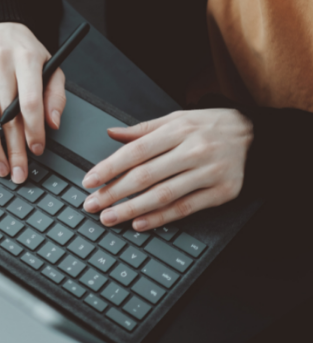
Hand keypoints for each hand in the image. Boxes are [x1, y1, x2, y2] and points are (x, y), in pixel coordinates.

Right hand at [0, 22, 65, 182]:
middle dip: (13, 148)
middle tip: (18, 172)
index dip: (34, 130)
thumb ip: (55, 95)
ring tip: (0, 168)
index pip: (29, 101)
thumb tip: (52, 124)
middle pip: (6, 115)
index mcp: (26, 59)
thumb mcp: (51, 65)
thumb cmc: (25, 52)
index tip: (37, 150)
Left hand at [81, 109, 252, 229]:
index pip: (135, 152)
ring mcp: (209, 173)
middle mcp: (193, 151)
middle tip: (92, 205)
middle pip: (145, 176)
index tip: (89, 181)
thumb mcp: (175, 119)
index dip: (109, 168)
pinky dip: (161, 218)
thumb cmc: (207, 126)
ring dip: (132, 209)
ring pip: (164, 195)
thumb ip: (142, 130)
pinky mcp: (222, 192)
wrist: (253, 134)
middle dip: (114, 193)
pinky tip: (140, 224)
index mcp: (177, 130)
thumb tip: (110, 133)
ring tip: (109, 218)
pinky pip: (186, 208)